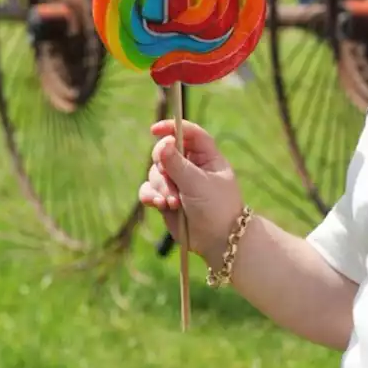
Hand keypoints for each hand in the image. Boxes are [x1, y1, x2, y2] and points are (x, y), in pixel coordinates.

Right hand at [138, 119, 244, 264]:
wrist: (218, 240)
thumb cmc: (216, 207)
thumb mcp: (198, 183)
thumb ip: (178, 164)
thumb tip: (163, 142)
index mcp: (207, 157)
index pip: (189, 133)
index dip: (172, 127)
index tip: (155, 130)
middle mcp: (191, 167)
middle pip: (166, 153)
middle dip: (164, 168)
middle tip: (171, 181)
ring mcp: (178, 183)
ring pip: (155, 173)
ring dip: (160, 187)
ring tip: (172, 203)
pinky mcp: (166, 199)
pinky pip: (149, 190)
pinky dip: (151, 196)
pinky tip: (160, 205)